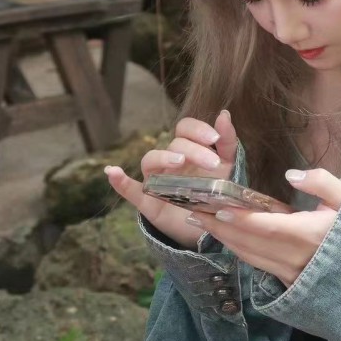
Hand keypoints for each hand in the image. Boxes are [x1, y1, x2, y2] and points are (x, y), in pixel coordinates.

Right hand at [105, 110, 237, 247]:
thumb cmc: (213, 190)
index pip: (185, 128)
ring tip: (178, 162)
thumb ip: (227, 142)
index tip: (215, 138)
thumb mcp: (226, 167)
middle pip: (174, 145)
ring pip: (150, 160)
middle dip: (194, 150)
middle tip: (213, 164)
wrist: (206, 226)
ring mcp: (156, 180)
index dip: (198, 129)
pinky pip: (130, 190)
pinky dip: (119, 181)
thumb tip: (224, 114)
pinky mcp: (148, 202)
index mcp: (188, 150)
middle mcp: (169, 161)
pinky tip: (112, 173)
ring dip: (163, 158)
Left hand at [189, 168, 340, 287]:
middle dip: (219, 227)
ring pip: (248, 255)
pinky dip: (236, 249)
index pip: (268, 227)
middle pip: (249, 242)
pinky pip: (255, 264)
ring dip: (222, 238)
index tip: (218, 208)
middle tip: (193, 209)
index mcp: (310, 235)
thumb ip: (322, 182)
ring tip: (199, 220)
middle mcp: (295, 258)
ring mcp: (289, 273)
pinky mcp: (286, 281)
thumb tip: (293, 174)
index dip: (242, 220)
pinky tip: (223, 236)